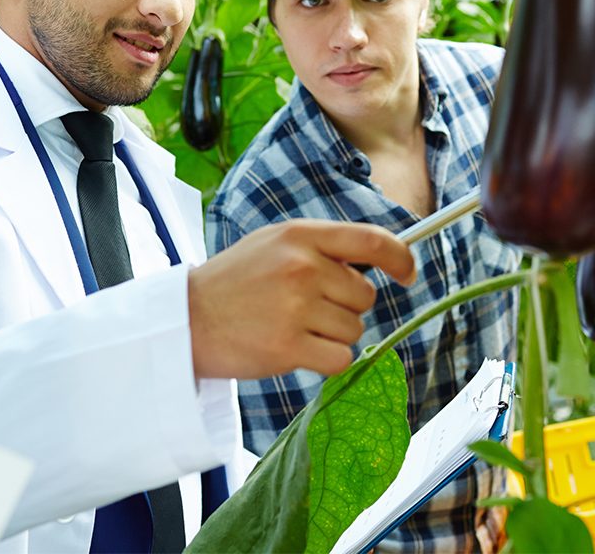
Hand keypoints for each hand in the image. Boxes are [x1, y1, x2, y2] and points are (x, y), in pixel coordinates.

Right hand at [187, 219, 414, 378]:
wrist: (186, 320)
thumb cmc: (235, 280)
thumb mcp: (275, 243)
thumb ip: (322, 246)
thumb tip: (379, 258)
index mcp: (301, 235)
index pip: (372, 240)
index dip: (401, 258)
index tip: (408, 273)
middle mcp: (303, 267)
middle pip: (365, 295)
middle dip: (347, 305)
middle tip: (308, 307)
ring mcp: (296, 307)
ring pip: (355, 329)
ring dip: (333, 334)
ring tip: (293, 326)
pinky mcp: (289, 347)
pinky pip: (341, 358)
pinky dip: (327, 359)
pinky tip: (296, 349)